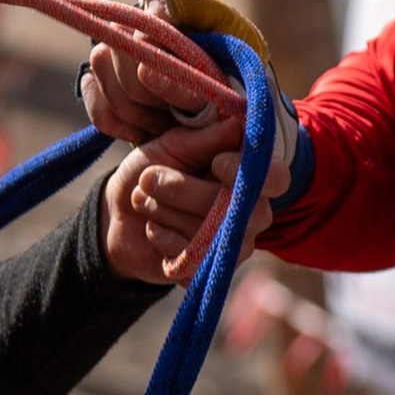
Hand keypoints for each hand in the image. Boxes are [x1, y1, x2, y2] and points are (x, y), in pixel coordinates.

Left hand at [88, 37, 297, 286]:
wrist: (119, 212)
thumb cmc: (153, 170)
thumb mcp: (173, 145)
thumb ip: (206, 138)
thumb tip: (238, 123)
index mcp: (250, 176)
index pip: (276, 178)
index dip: (246, 172)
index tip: (216, 162)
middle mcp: (251, 213)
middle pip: (237, 208)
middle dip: (183, 189)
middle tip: (148, 178)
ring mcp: (232, 246)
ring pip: (208, 232)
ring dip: (163, 210)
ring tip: (143, 198)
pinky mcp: (207, 271)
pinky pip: (189, 257)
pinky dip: (161, 235)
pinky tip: (152, 227)